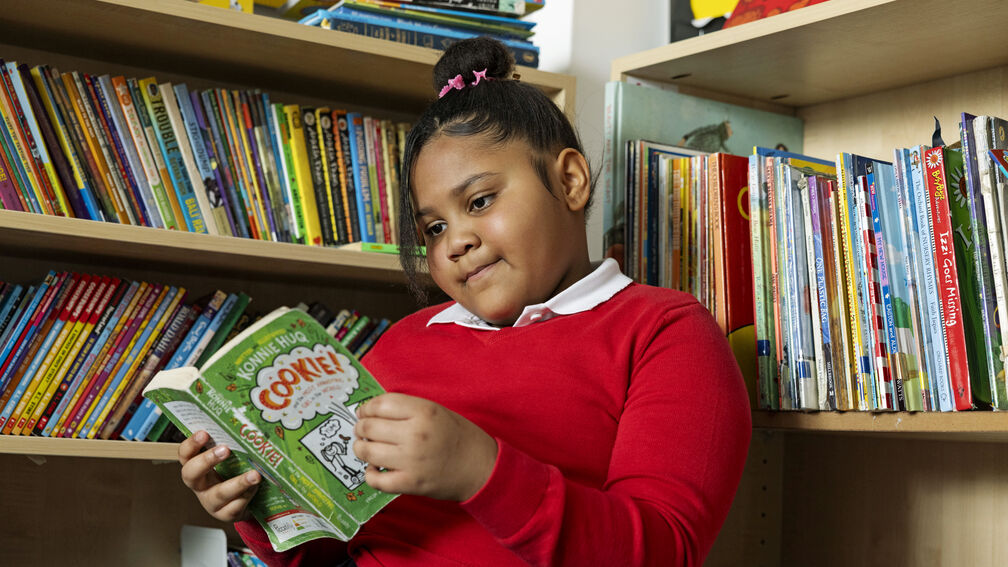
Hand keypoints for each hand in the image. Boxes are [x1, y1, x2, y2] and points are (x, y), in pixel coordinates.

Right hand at [179, 430, 260, 521]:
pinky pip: (234, 507)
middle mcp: (200, 484)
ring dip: (238, 483)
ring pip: (219, 493)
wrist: (245, 501)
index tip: (204, 433)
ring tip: (255, 475)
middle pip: (191, 474)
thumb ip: (232, 444)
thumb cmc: (235, 472)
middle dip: (206, 460)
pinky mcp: (225, 514)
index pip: (185, 454)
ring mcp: (210, 501)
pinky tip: (257, 487)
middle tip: (225, 449)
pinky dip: (247, 495)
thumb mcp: (230, 458)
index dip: (191, 444)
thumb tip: (249, 423)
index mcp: (197, 466)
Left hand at [353, 393, 497, 500]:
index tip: (364, 412)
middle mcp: (415, 434)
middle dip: (360, 427)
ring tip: (366, 448)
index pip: (380, 404)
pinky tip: (374, 469)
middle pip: (369, 427)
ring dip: (361, 449)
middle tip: (362, 430)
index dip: (366, 408)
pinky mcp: (410, 483)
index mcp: (424, 411)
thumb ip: (408, 409)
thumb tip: (373, 411)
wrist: (481, 467)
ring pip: (367, 451)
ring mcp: (411, 460)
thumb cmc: (459, 437)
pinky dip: (369, 475)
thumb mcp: (437, 411)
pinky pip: (375, 480)